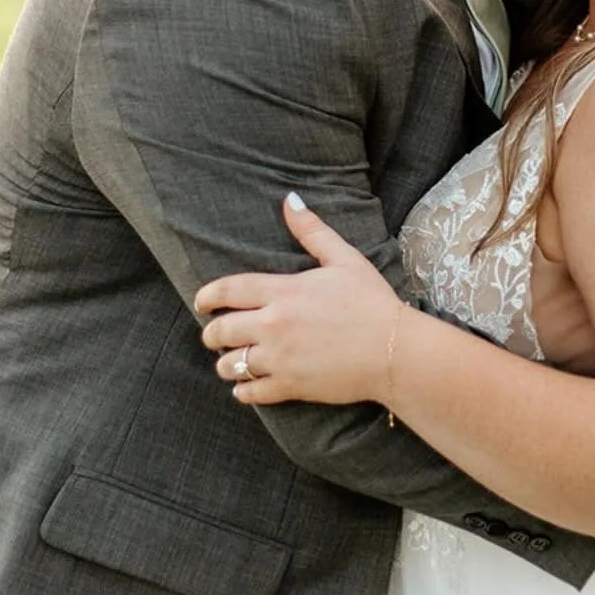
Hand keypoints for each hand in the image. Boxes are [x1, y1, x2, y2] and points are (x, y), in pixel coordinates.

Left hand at [195, 194, 399, 405]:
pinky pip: (251, 393)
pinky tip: (245, 387)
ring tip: (232, 361)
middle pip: (221, 331)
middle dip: (211, 333)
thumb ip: (312, 231)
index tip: (201, 301)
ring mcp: (280, 358)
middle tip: (213, 335)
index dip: (208, 295)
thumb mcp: (344, 259)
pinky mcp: (290, 386)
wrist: (393, 350)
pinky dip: (243, 391)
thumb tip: (289, 201)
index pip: (229, 290)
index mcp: (284, 291)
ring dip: (227, 363)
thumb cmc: (372, 302)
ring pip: (232, 365)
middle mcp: (274, 325)